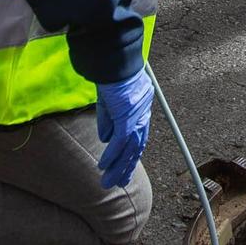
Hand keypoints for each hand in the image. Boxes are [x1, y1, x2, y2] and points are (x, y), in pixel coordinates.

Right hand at [95, 68, 153, 188]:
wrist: (116, 61)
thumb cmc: (112, 74)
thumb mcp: (109, 100)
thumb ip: (108, 120)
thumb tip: (105, 139)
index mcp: (140, 111)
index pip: (137, 138)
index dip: (131, 155)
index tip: (124, 168)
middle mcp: (142, 116)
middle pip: (135, 148)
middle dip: (126, 167)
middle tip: (119, 183)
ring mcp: (135, 118)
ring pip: (128, 150)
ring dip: (118, 168)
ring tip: (108, 182)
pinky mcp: (127, 118)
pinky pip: (119, 142)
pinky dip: (112, 155)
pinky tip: (103, 166)